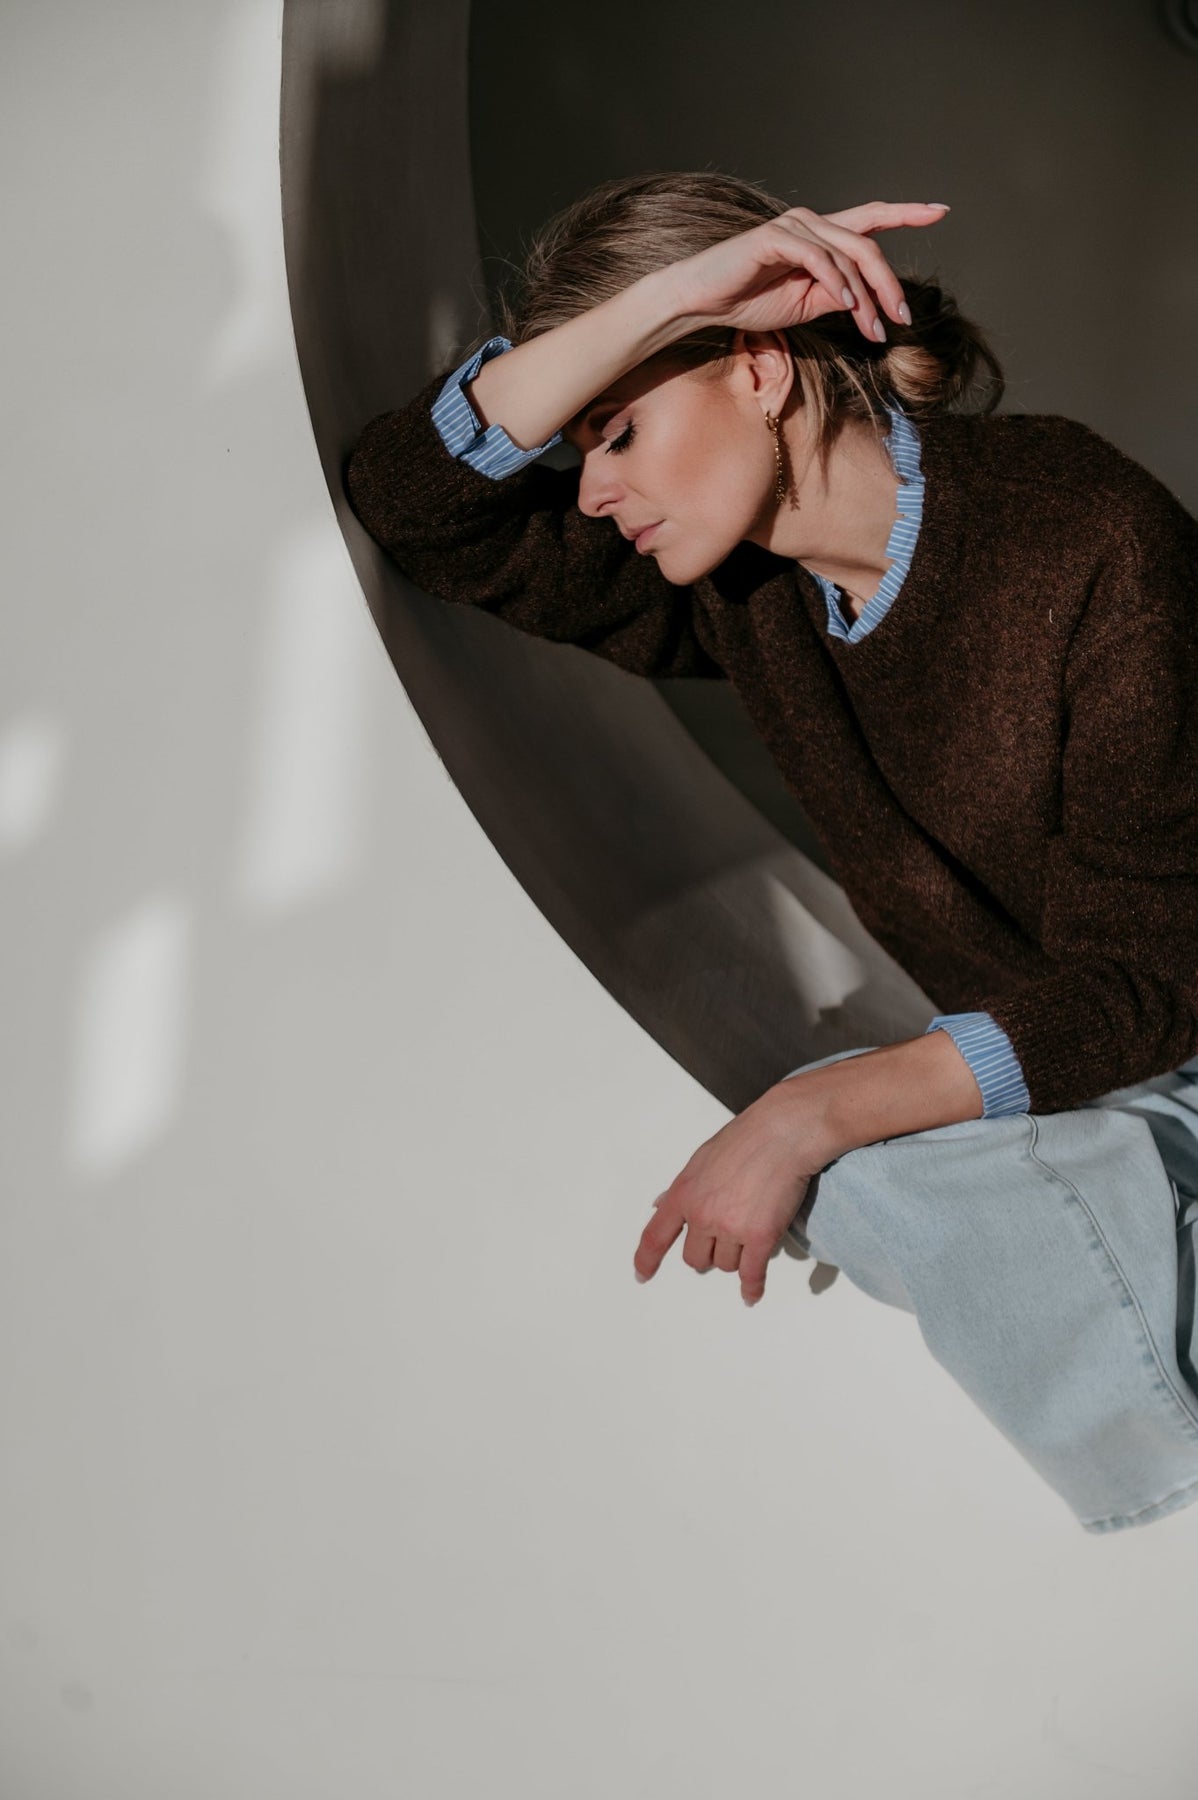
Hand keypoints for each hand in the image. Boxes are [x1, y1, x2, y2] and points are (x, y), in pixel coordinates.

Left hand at [632, 1079, 835, 1307]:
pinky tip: (751, 1295)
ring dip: (736, 1258)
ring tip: (751, 1235)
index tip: (641, 1275)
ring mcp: (730, 1228)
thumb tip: (660, 1205)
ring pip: (725, 1265)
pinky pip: (751, 1274)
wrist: (782, 1133)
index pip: (655, 1236)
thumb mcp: (701, 1159)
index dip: (646, 1260)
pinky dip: (751, 1288)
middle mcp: (701, 1215)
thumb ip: (682, 1188)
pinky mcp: (760, 1237)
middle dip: (707, 1254)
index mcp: (683, 1193)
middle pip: (695, 1258)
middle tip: (724, 1241)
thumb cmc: (746, 1138)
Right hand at [665, 199, 949, 344]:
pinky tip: (845, 303)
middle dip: (889, 285)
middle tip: (901, 320)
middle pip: (867, 246)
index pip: (871, 219)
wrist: (702, 302)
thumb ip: (838, 297)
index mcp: (821, 236)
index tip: (940, 211)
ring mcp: (793, 226)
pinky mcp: (774, 237)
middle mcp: (811, 222)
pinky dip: (835, 281)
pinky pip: (817, 258)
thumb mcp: (805, 305)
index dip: (906, 213)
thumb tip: (868, 300)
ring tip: (872, 329)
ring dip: (865, 296)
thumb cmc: (749, 302)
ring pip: (846, 256)